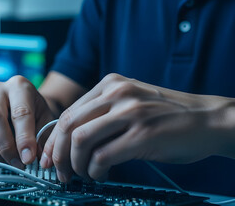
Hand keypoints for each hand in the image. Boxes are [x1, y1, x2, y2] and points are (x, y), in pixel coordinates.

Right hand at [0, 76, 54, 167]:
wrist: (24, 106)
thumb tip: (35, 160)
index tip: (28, 158)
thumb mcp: (46, 120)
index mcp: (19, 86)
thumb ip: (42, 138)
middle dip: (6, 146)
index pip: (20, 112)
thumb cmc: (36, 113)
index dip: (24, 139)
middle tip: (19, 163)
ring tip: (10, 161)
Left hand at [40, 73, 232, 181]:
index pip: (68, 112)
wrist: (208, 119)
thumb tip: (71, 139)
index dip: (54, 139)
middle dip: (58, 153)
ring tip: (83, 174)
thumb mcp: (131, 101)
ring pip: (80, 140)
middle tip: (60, 171)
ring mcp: (130, 112)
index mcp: (110, 84)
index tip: (50, 156)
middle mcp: (116, 94)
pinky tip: (101, 175)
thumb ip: (103, 112)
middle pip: (68, 125)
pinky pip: (102, 156)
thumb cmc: (168, 115)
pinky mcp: (142, 134)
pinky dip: (95, 170)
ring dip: (75, 163)